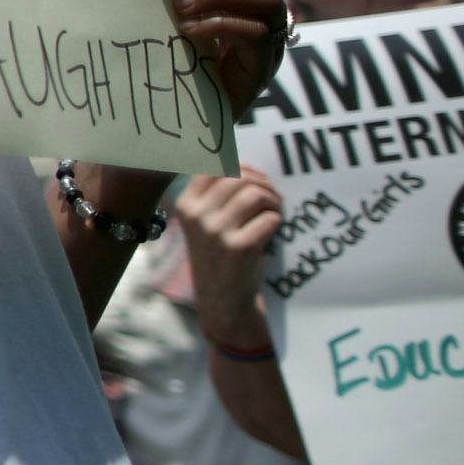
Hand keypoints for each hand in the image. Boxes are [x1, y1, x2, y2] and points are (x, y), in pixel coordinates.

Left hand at [152, 0, 289, 113]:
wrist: (191, 126)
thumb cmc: (180, 73)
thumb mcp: (174, 29)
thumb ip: (173, 0)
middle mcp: (258, 13)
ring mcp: (269, 38)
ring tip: (179, 7)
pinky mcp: (266, 63)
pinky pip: (254, 33)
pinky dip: (220, 25)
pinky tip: (188, 32)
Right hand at [176, 169, 283, 345]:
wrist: (222, 299)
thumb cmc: (219, 255)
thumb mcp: (205, 222)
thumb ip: (218, 193)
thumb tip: (247, 165)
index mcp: (186, 204)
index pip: (214, 166)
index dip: (241, 167)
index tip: (254, 178)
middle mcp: (196, 216)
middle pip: (239, 177)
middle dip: (264, 183)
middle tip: (273, 199)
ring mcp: (216, 232)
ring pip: (255, 194)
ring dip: (274, 200)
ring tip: (275, 212)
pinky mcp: (239, 248)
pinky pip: (270, 218)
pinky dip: (277, 221)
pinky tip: (272, 231)